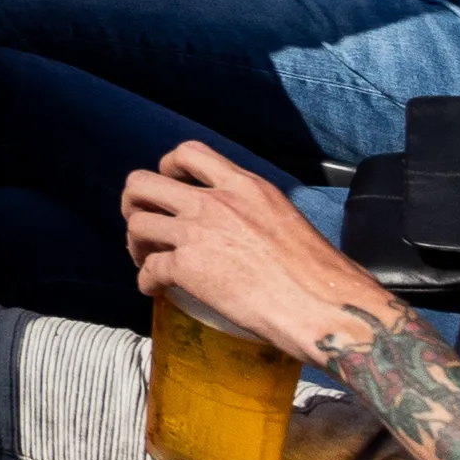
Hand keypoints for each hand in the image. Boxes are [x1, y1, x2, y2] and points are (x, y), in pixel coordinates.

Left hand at [119, 142, 385, 367]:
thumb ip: (253, 211)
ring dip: (135, 244)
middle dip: (134, 202)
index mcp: (245, 185)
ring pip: (136, 224)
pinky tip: (154, 290)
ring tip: (146, 260)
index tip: (169, 189)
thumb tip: (241, 228)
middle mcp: (215, 201)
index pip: (188, 152)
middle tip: (142, 222)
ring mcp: (197, 232)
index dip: (167, 168)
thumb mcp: (285, 218)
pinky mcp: (187, 267)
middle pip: (142, 182)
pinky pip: (147, 270)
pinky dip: (145, 281)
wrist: (325, 307)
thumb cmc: (320, 273)